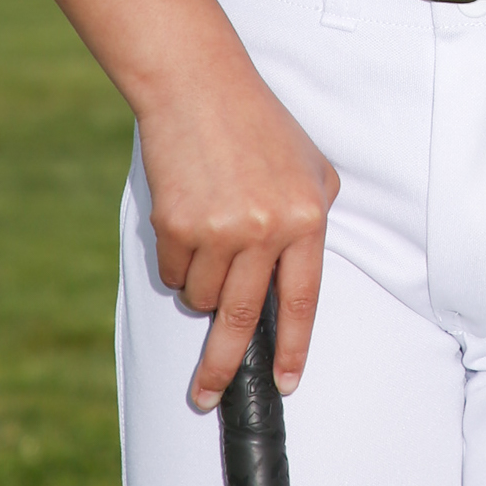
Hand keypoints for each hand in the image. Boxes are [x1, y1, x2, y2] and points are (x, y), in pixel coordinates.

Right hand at [135, 55, 341, 407]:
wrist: (200, 87)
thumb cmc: (260, 127)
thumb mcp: (311, 169)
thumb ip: (310, 223)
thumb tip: (295, 282)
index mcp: (306, 219)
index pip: (300, 302)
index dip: (292, 349)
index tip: (284, 384)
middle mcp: (265, 231)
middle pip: (240, 320)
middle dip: (222, 368)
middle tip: (206, 397)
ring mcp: (219, 230)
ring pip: (202, 297)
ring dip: (201, 287)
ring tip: (211, 238)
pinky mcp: (176, 225)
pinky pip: (174, 274)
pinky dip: (178, 263)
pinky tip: (188, 220)